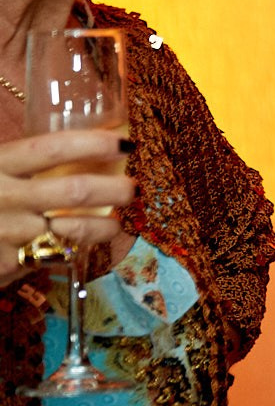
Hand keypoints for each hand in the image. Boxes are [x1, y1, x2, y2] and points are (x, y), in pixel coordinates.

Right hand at [0, 129, 133, 285]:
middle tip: (132, 189)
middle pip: (75, 190)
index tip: (125, 144)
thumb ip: (18, 158)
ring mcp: (8, 233)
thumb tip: (78, 141)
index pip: (53, 148)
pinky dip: (72, 249)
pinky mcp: (8, 264)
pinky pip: (54, 255)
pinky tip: (81, 245)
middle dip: (115, 189)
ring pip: (74, 229)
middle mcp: (4, 197)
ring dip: (106, 226)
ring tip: (115, 223)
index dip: (94, 144)